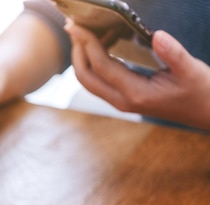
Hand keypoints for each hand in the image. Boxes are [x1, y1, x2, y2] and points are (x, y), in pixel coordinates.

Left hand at [66, 21, 209, 130]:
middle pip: (86, 78)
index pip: (102, 67)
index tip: (79, 26)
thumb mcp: (192, 71)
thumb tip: (158, 35)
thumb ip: (174, 54)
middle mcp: (123, 101)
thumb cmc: (201, 92)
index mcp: (136, 94)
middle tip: (73, 26)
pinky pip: (99, 81)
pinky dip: (93, 62)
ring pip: (90, 81)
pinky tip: (100, 44)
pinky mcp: (124, 98)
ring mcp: (121, 102)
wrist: (206, 113)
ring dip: (81, 57)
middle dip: (76, 51)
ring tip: (82, 33)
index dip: (88, 44)